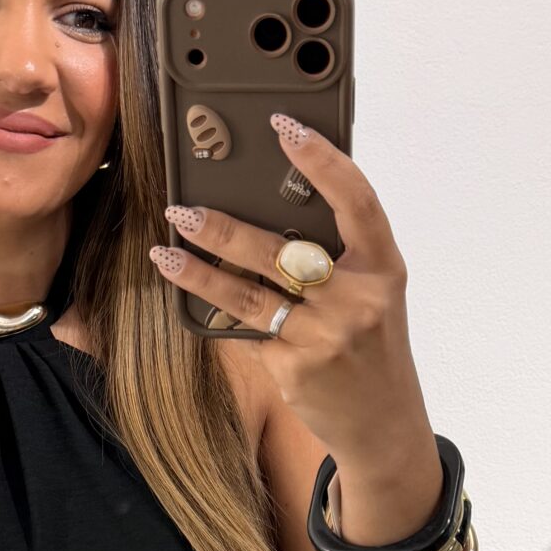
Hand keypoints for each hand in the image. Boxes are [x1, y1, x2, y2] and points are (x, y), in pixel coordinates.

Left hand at [148, 114, 428, 469]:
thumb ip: (339, 254)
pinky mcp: (294, 370)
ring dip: (200, 272)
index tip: (284, 126)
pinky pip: (247, 332)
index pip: (356, 200)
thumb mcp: (374, 293)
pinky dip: (221, 315)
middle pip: (281, 251)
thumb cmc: (371, 345)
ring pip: (248, 294)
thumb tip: (274, 203)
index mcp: (383, 268)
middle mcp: (357, 300)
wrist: (383, 424)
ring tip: (167, 251)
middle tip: (183, 209)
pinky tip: (195, 297)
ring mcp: (324, 338)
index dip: (321, 159)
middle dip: (225, 229)